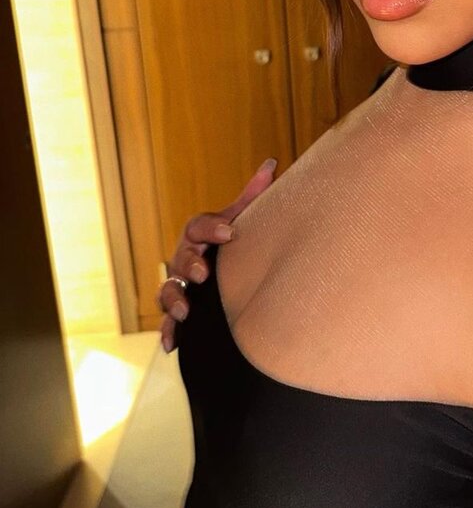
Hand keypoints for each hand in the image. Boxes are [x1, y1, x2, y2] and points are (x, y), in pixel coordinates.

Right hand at [156, 157, 277, 351]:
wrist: (222, 273)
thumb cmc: (233, 242)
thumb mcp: (241, 219)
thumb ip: (254, 196)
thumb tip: (272, 163)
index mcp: (199, 233)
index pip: (198, 225)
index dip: (212, 228)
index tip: (230, 232)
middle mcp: (184, 258)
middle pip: (180, 258)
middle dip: (190, 264)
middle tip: (204, 273)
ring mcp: (179, 285)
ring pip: (168, 290)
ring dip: (174, 299)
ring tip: (185, 310)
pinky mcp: (178, 312)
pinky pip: (166, 322)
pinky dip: (167, 332)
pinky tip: (171, 345)